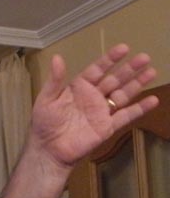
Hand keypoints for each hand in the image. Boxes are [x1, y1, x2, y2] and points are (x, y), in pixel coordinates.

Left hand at [30, 44, 157, 168]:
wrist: (49, 149)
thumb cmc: (45, 122)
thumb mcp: (47, 98)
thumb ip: (55, 79)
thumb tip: (58, 57)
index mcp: (79, 87)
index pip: (98, 69)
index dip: (110, 59)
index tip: (124, 48)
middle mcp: (93, 96)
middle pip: (115, 80)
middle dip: (129, 69)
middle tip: (144, 57)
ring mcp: (102, 111)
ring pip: (123, 94)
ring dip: (137, 84)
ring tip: (152, 71)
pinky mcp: (108, 127)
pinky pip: (126, 116)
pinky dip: (139, 109)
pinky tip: (153, 100)